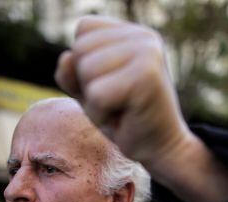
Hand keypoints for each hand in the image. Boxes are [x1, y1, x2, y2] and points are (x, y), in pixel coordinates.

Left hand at [55, 16, 193, 169]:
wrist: (161, 149)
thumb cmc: (123, 118)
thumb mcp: (87, 90)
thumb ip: (70, 71)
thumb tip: (67, 58)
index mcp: (133, 32)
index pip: (84, 27)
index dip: (84, 63)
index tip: (112, 84)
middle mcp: (143, 36)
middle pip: (80, 48)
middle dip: (88, 83)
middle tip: (117, 100)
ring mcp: (147, 52)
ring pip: (85, 69)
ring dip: (94, 100)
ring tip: (120, 108)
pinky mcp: (147, 75)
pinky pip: (96, 94)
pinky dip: (101, 114)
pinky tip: (125, 118)